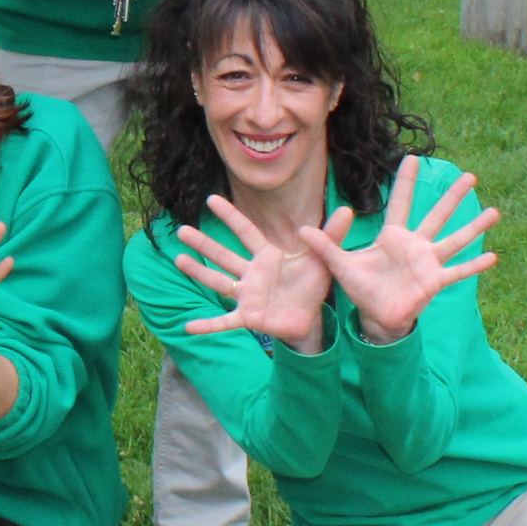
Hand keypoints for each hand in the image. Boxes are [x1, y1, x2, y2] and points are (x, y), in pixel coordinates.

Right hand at [172, 192, 334, 350]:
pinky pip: (225, 321)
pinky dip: (208, 325)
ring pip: (218, 281)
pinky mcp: (248, 317)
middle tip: (181, 230)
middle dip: (203, 243)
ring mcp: (247, 295)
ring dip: (198, 272)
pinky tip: (188, 327)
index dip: (230, 215)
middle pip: (223, 255)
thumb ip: (331, 235)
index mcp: (267, 257)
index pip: (246, 231)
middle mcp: (252, 274)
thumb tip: (348, 210)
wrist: (311, 319)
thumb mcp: (322, 260)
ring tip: (178, 259)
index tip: (212, 198)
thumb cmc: (311, 286)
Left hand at [296, 156, 497, 344]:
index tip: (413, 157)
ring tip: (495, 211)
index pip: (401, 203)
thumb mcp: (340, 266)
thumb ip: (324, 247)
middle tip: (470, 176)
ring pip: (454, 240)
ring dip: (474, 227)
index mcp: (392, 237)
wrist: (374, 316)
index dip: (405, 181)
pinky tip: (493, 256)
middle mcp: (415, 245)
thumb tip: (299, 229)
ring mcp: (427, 263)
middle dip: (452, 197)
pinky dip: (474, 265)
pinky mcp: (434, 282)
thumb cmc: (361, 288)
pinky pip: (457, 272)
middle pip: (436, 215)